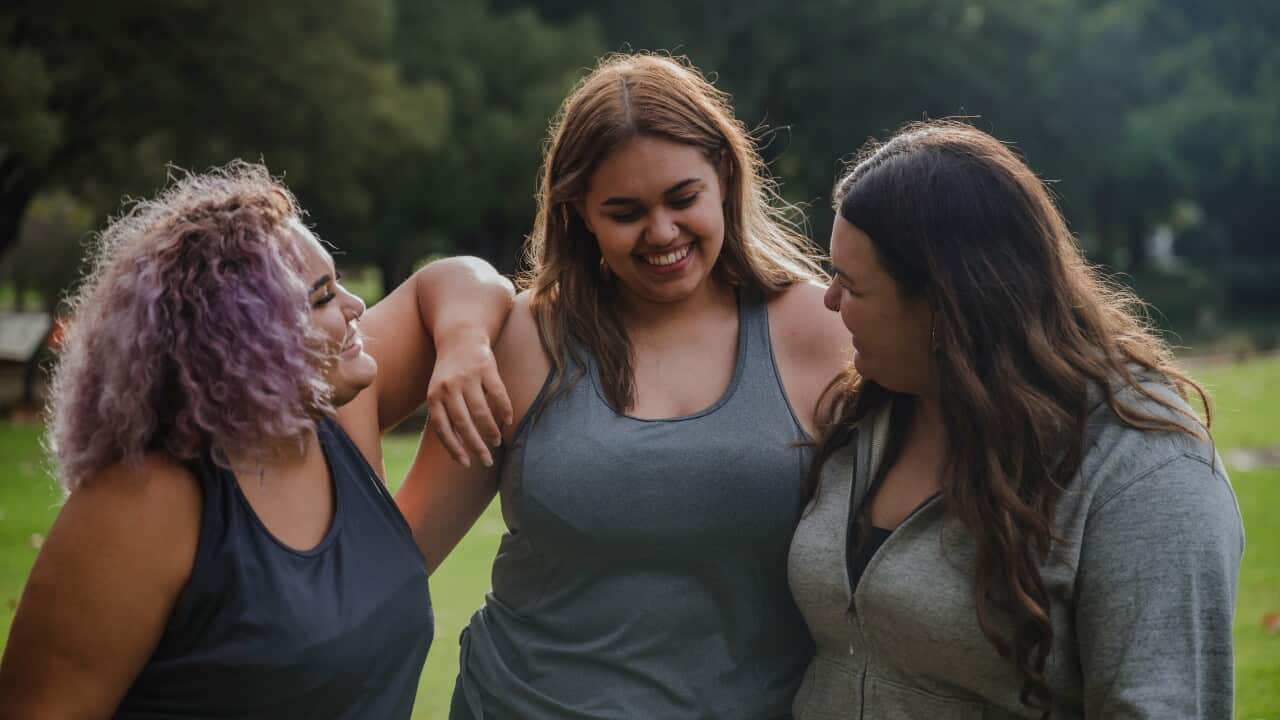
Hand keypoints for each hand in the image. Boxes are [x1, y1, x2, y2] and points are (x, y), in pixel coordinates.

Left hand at [426, 327, 513, 467]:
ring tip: (497, 441)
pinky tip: (508, 421)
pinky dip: (505, 410)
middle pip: (463, 423)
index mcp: (434, 395)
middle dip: (476, 445)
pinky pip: (498, 394)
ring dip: (491, 430)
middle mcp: (449, 387)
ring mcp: (468, 377)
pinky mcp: (486, 368)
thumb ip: (445, 416)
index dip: (454, 448)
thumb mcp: (439, 392)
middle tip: (487, 461)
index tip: (466, 464)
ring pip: (481, 411)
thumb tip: (457, 451)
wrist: (460, 337)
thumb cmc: (449, 373)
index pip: (442, 428)